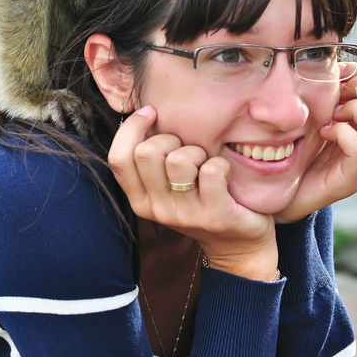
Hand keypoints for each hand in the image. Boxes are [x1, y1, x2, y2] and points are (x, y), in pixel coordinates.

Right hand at [108, 107, 277, 279]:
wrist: (239, 246)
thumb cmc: (201, 202)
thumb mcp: (167, 188)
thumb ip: (152, 161)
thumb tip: (143, 110)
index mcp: (140, 201)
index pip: (118, 158)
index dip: (131, 127)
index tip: (152, 113)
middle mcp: (157, 210)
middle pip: (146, 152)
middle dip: (170, 139)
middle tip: (187, 150)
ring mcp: (185, 215)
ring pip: (179, 160)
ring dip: (196, 151)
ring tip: (205, 162)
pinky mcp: (215, 216)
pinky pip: (212, 171)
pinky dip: (221, 163)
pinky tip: (224, 172)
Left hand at [275, 64, 356, 222]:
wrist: (276, 190)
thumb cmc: (294, 147)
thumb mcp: (313, 111)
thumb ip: (328, 90)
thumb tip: (335, 61)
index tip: (336, 75)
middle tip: (334, 97)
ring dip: (354, 111)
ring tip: (330, 116)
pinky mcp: (350, 180)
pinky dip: (342, 133)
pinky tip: (324, 132)